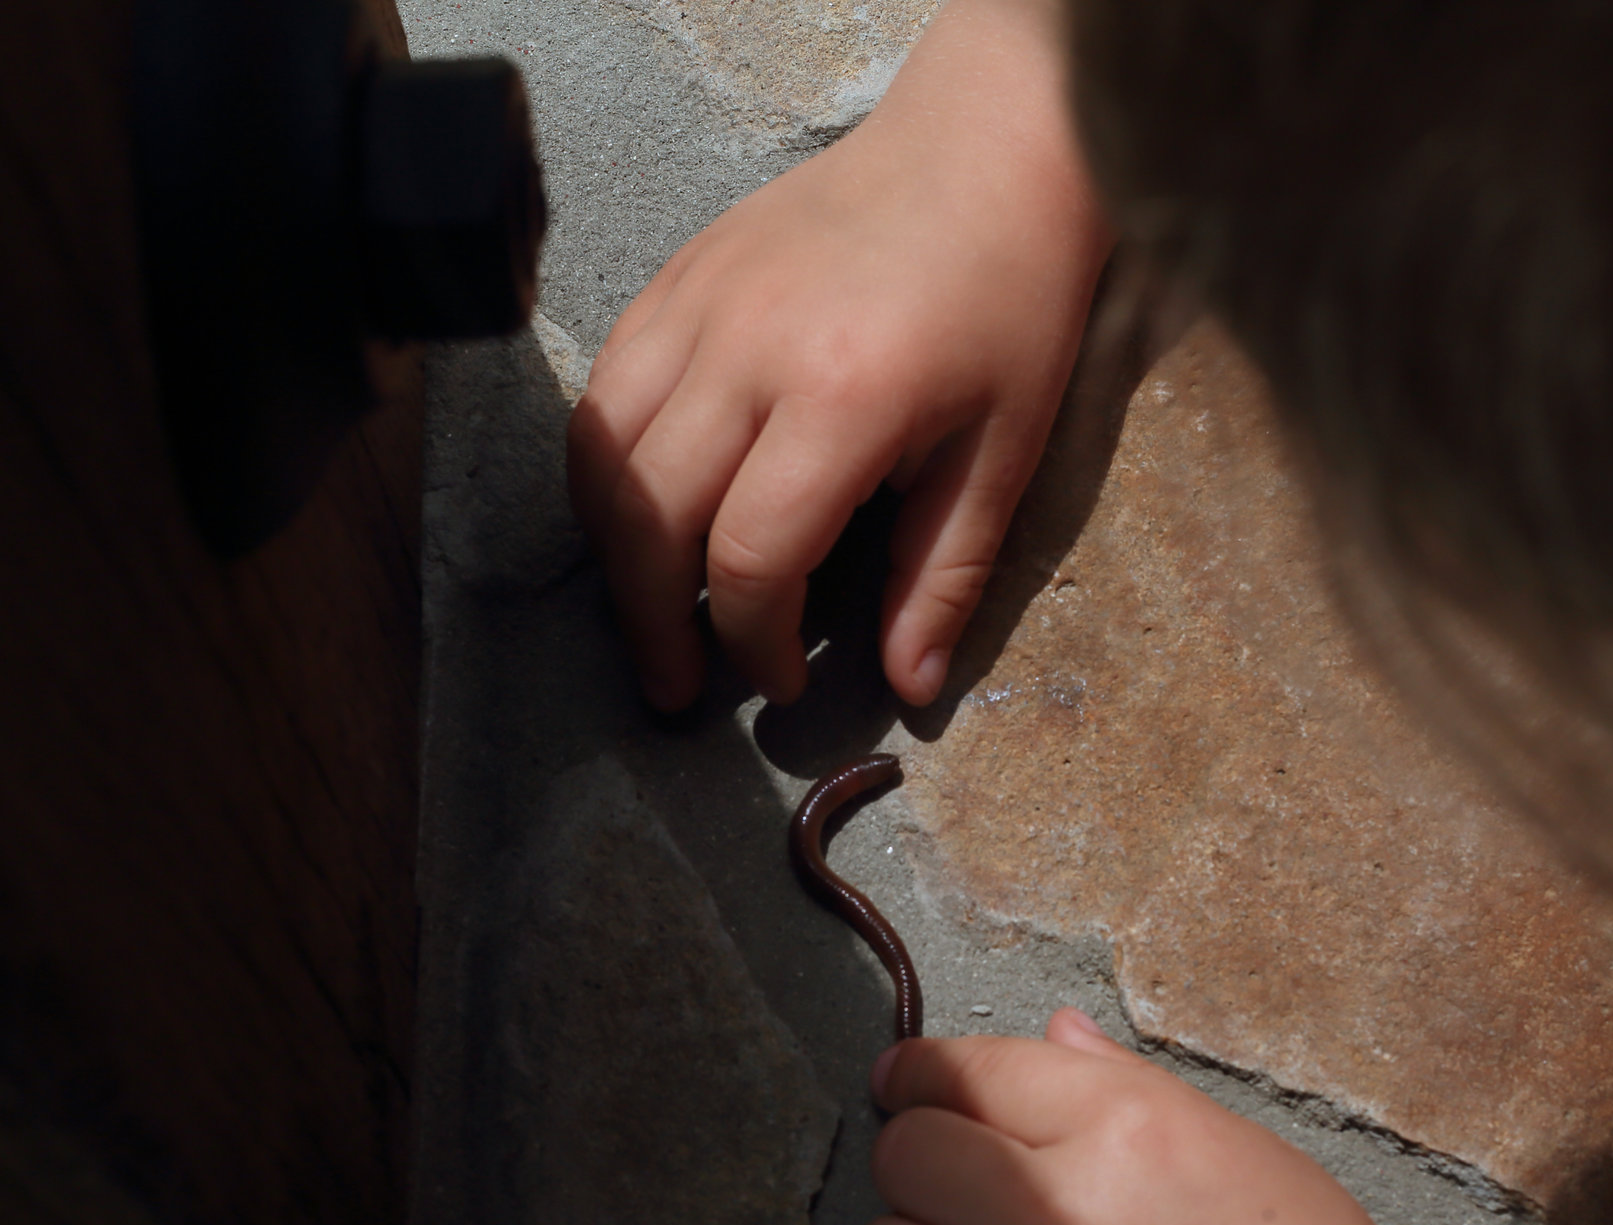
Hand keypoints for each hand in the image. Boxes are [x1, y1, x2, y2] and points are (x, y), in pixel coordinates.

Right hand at [567, 0, 1111, 710]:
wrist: (984, 149)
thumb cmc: (1011, 298)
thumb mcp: (1003, 452)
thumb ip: (942, 575)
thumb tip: (910, 687)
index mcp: (843, 396)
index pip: (750, 556)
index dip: (751, 643)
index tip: (777, 683)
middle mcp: (748, 349)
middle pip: (652, 520)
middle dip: (657, 624)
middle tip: (678, 688)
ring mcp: (699, 303)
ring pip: (602, 458)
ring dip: (612, 555)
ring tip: (644, 614)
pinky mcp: (677, 276)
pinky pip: (603, 392)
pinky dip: (605, 472)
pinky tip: (640, 516)